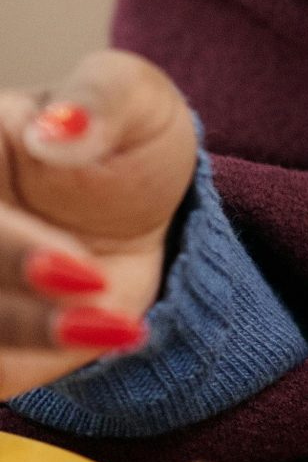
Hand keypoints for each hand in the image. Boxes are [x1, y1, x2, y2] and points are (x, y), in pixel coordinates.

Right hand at [0, 50, 197, 400]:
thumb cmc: (124, 137)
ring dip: (31, 339)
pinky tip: (111, 335)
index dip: (12, 251)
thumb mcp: (132, 98)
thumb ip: (101, 99)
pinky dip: (39, 364)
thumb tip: (59, 128)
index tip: (79, 270)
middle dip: (22, 307)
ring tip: (114, 325)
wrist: (140, 204)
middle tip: (97, 293)